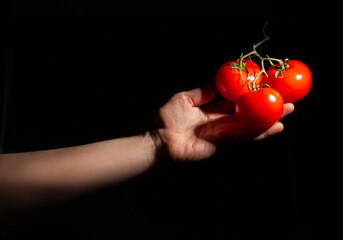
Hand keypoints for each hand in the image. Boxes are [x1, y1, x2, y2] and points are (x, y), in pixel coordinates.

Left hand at [152, 81, 293, 160]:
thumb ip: (205, 91)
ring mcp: (223, 134)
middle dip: (267, 106)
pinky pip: (243, 137)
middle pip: (248, 113)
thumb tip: (219, 79)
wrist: (158, 140)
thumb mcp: (187, 97)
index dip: (252, 93)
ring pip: (250, 125)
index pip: (237, 100)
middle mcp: (221, 121)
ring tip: (288, 111)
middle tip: (286, 99)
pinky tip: (274, 127)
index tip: (267, 85)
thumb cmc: (167, 118)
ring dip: (270, 119)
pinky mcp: (222, 144)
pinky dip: (259, 133)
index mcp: (213, 109)